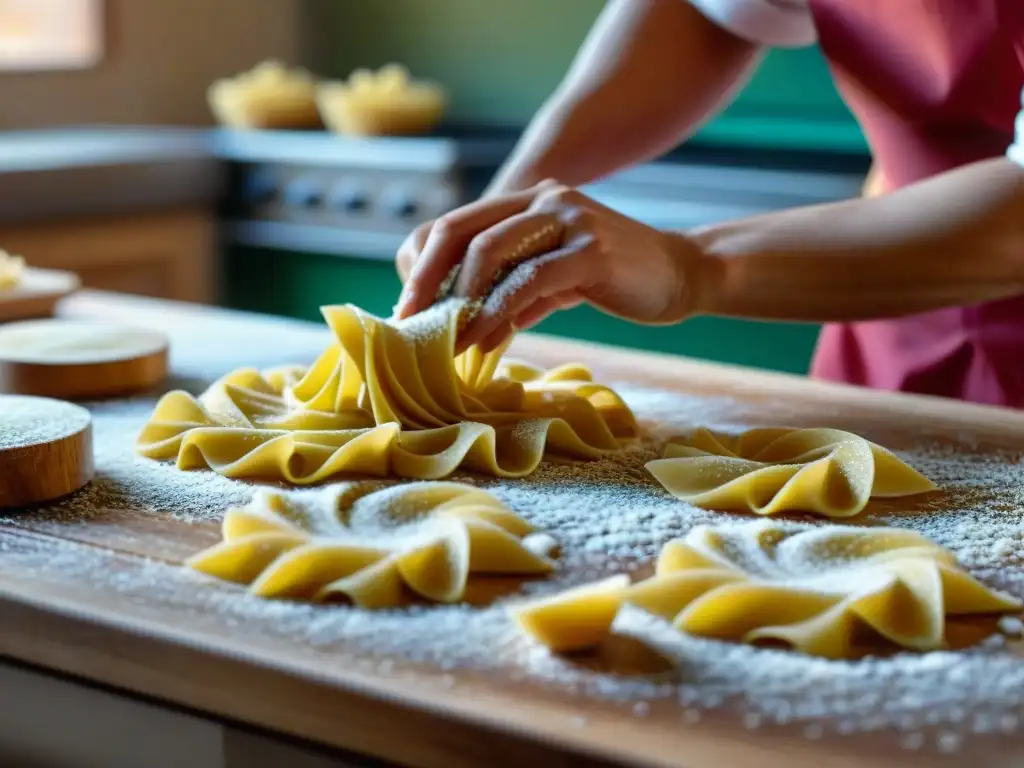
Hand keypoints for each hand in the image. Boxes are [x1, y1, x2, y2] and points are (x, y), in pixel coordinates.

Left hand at [394, 180, 702, 351]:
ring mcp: (569, 219)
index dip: (422, 265)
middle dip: (425, 280)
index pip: (454, 225)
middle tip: (408, 322)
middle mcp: (543, 199)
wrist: (682, 274)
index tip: (409, 309)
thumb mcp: (552, 282)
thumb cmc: (613, 279)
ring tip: (446, 340)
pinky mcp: (593, 250)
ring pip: (490, 251)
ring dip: (460, 301)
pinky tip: (486, 340)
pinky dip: (500, 312)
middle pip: (459, 231)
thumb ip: (510, 292)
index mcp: (527, 202)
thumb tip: (462, 326)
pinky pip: (531, 280)